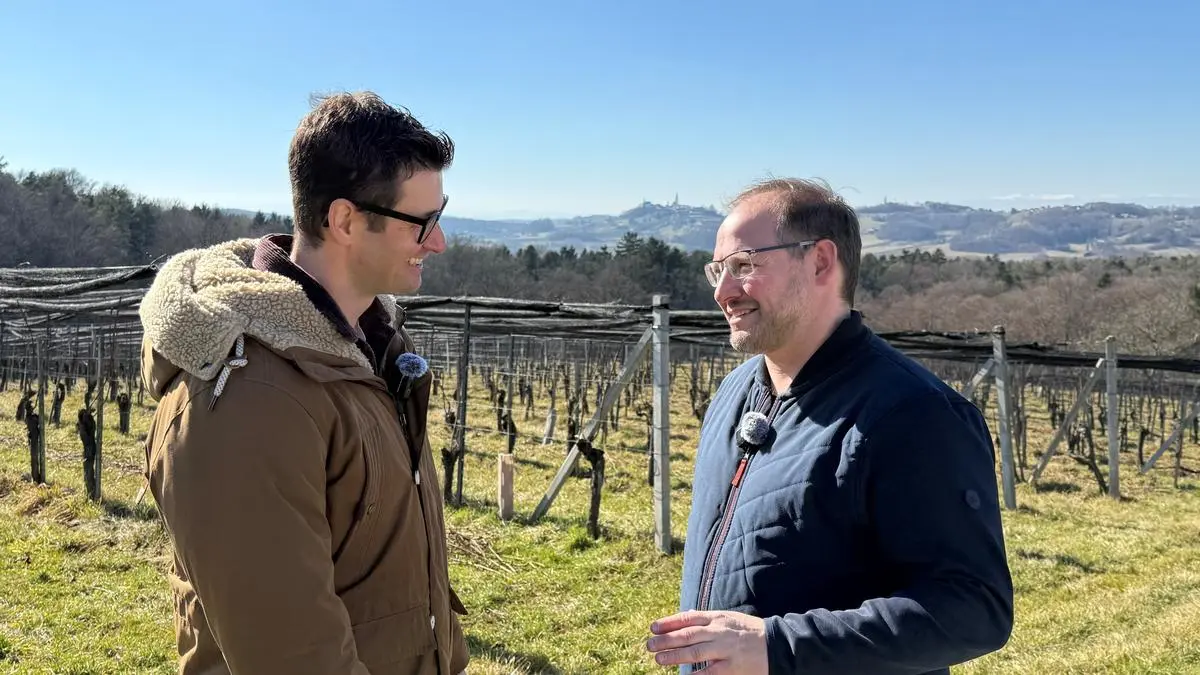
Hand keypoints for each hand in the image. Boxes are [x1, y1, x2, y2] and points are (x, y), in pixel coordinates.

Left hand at [646, 610, 767, 672]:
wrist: (776, 645)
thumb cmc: (749, 632)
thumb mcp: (728, 618)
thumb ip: (707, 619)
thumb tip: (685, 617)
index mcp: (717, 618)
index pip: (688, 618)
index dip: (669, 622)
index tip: (653, 627)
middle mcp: (719, 631)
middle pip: (687, 634)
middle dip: (666, 640)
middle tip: (649, 644)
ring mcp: (725, 649)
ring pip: (694, 652)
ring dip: (674, 655)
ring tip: (659, 659)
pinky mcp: (732, 667)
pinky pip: (709, 671)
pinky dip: (695, 674)